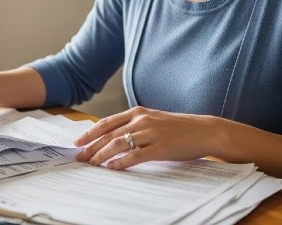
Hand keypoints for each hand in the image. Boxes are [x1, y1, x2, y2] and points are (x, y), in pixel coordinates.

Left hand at [73, 106, 219, 169]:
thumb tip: (112, 137)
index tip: (78, 142)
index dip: (90, 133)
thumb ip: (133, 125)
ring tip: (92, 164)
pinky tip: (112, 167)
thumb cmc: (178, 128)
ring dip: (102, 155)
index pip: (107, 123)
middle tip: (79, 157)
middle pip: (109, 134)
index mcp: (137, 112)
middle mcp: (141, 120)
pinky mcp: (160, 147)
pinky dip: (121, 162)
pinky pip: (135, 155)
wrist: (203, 130)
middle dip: (91, 146)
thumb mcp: (152, 120)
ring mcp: (151, 133)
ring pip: (118, 144)